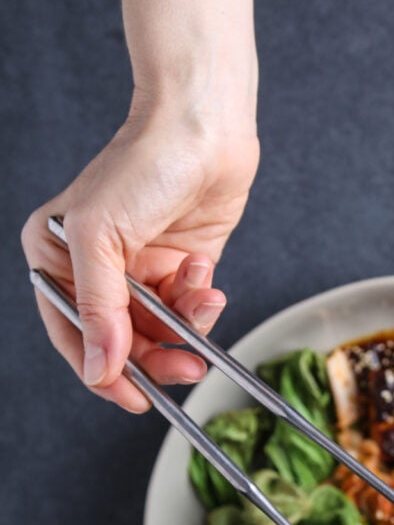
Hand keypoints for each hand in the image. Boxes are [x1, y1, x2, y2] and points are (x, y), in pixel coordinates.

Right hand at [21, 101, 259, 411]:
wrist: (204, 126)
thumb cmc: (144, 164)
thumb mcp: (101, 237)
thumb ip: (99, 309)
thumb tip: (98, 369)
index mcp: (57, 257)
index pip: (73, 335)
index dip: (102, 373)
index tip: (134, 399)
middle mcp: (97, 268)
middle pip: (122, 341)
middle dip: (156, 358)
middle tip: (185, 370)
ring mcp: (142, 269)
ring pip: (160, 330)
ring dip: (184, 326)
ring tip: (201, 302)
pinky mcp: (182, 265)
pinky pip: (189, 309)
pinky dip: (201, 301)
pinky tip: (205, 275)